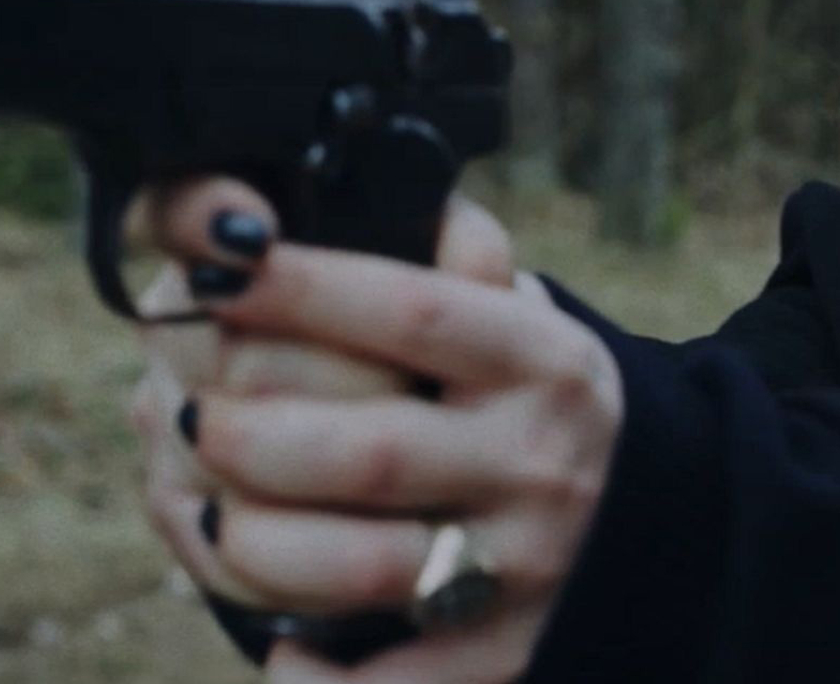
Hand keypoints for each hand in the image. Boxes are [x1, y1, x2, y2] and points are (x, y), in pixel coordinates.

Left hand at [140, 178, 625, 683]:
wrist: (649, 509)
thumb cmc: (536, 394)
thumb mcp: (518, 310)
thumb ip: (447, 252)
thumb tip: (328, 203)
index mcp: (538, 359)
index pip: (411, 313)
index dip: (302, 291)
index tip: (218, 273)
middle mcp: (538, 460)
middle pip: (371, 451)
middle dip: (253, 433)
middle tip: (190, 413)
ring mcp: (523, 565)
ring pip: (368, 567)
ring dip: (258, 546)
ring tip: (209, 507)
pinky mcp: (505, 651)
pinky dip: (323, 680)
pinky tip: (277, 651)